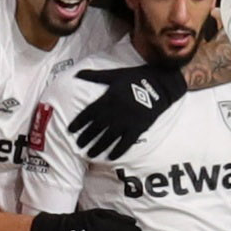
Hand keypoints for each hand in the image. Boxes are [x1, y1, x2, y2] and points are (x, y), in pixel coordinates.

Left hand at [69, 64, 188, 157]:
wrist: (160, 84)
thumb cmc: (136, 77)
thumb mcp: (114, 74)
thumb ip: (95, 76)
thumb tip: (77, 74)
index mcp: (108, 98)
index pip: (89, 113)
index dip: (79, 122)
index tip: (70, 130)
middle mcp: (115, 111)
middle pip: (97, 127)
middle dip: (86, 137)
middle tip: (78, 145)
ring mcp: (127, 121)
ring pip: (109, 137)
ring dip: (98, 146)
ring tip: (90, 154)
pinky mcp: (138, 127)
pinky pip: (126, 142)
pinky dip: (118, 150)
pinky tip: (111, 157)